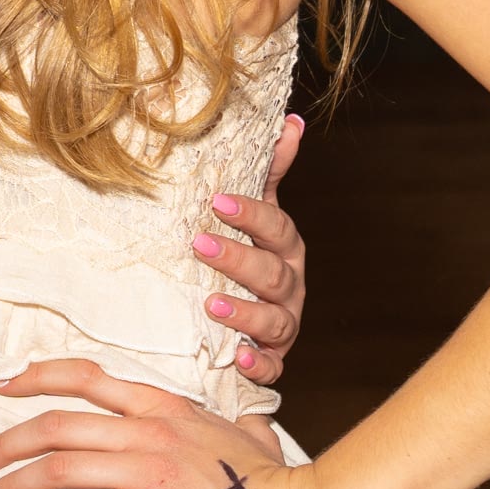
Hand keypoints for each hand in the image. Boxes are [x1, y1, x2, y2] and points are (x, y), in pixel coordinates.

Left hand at [0, 359, 362, 488]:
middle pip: (55, 424)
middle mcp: (148, 429)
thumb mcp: (247, 433)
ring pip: (59, 467)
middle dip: (3, 442)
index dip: (34, 377)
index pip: (85, 376)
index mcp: (163, 405)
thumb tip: (246, 421)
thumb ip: (233, 422)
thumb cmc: (278, 480)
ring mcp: (149, 469)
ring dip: (11, 484)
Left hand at [202, 114, 307, 383]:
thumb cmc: (250, 254)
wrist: (252, 316)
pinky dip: (258, 365)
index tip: (217, 202)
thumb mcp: (258, 213)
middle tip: (199, 245)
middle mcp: (290, 286)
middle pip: (272, 273)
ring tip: (211, 306)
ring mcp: (284, 324)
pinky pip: (273, 367)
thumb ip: (269, 171)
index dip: (251, 215)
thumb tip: (290, 121)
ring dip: (245, 314)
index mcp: (285, 248)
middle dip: (237, 259)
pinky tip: (240, 360)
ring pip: (275, 320)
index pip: (275, 227)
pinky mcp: (274, 359)